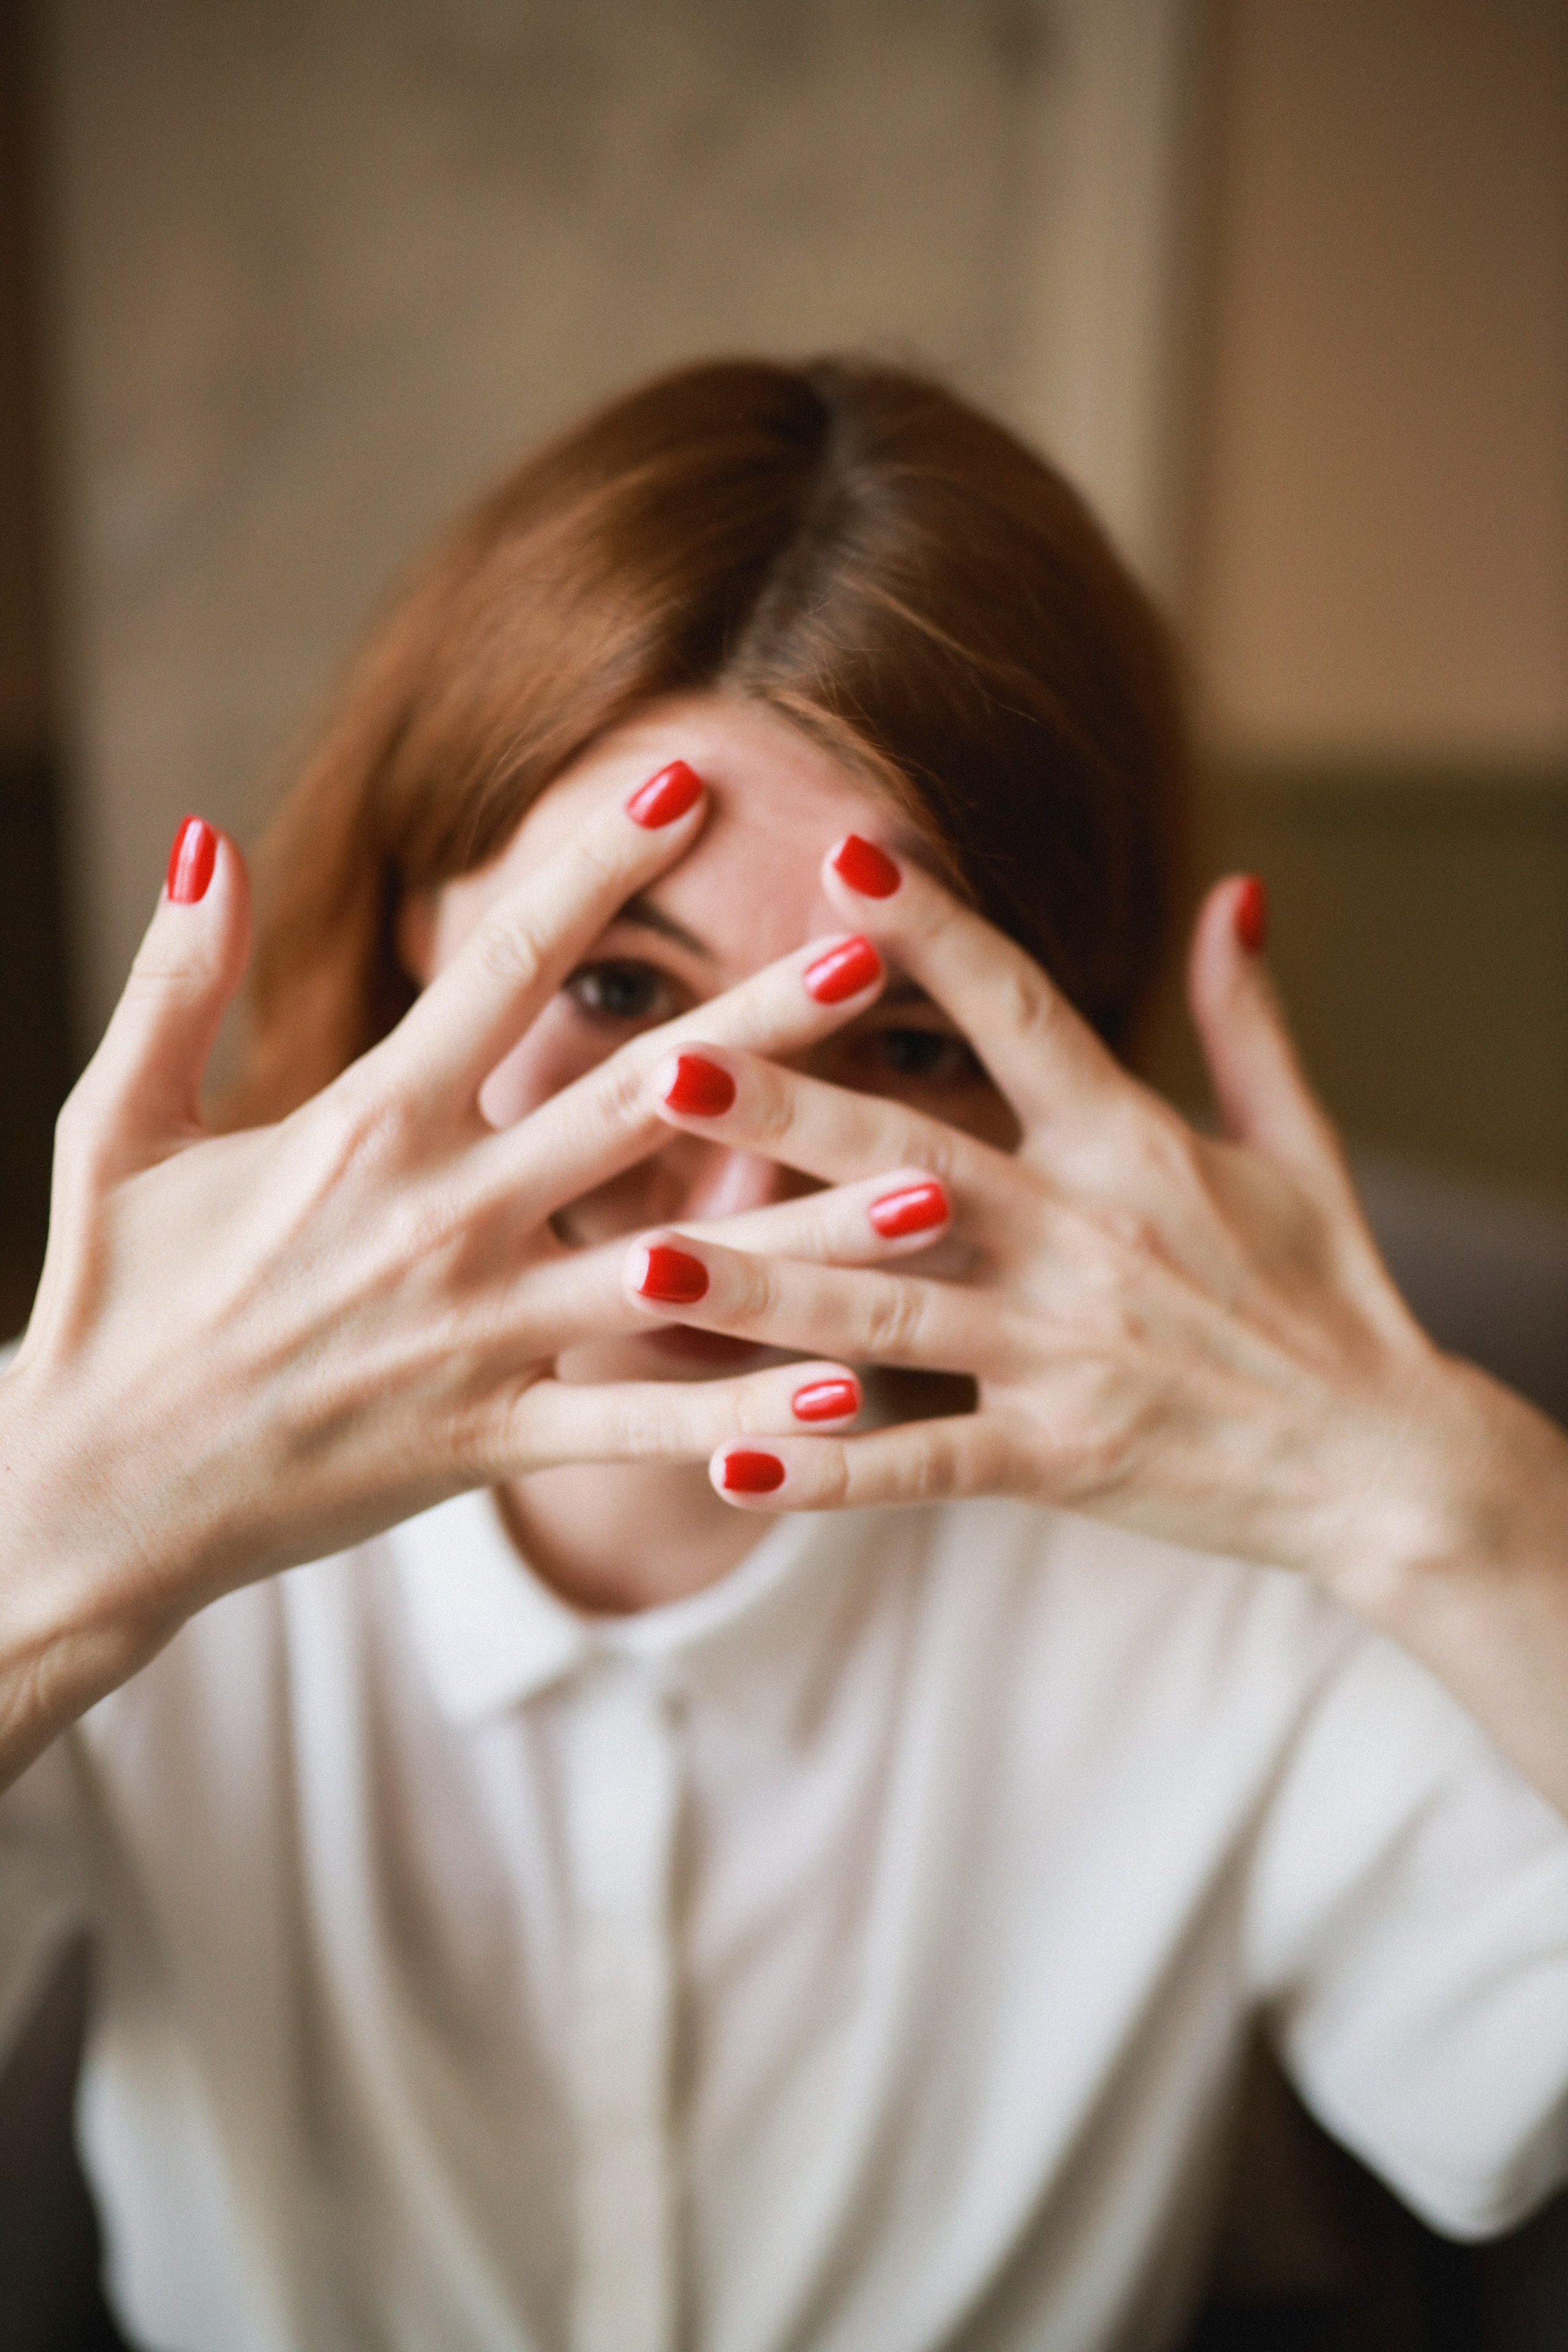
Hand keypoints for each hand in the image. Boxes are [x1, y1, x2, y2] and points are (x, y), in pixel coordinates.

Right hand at [0, 783, 884, 1777]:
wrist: (90, 1495)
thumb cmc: (110, 1305)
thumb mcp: (117, 1127)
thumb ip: (175, 982)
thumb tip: (206, 834)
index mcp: (364, 1123)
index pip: (501, 963)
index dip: (598, 864)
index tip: (689, 779)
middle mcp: (441, 1216)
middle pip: (635, 1095)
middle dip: (769, 1020)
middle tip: (886, 946)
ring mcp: (477, 1333)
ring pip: (677, 1264)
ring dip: (811, 1222)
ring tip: (935, 1184)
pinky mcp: (488, 1438)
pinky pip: (638, 1422)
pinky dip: (743, 1412)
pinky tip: (850, 1387)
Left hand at [622, 840, 1567, 1805]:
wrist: (1387, 1463)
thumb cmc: (1331, 1294)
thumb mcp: (1301, 1144)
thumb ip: (1248, 1017)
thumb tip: (1236, 886)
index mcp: (1134, 1145)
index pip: (1021, 1015)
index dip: (933, 932)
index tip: (842, 856)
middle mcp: (1086, 1238)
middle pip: (911, 1158)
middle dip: (786, 1111)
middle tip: (664, 1067)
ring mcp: (1065, 1353)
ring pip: (887, 1313)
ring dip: (761, 1287)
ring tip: (642, 1258)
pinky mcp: (1060, 1457)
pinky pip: (924, 1461)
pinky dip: (827, 1467)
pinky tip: (726, 1460)